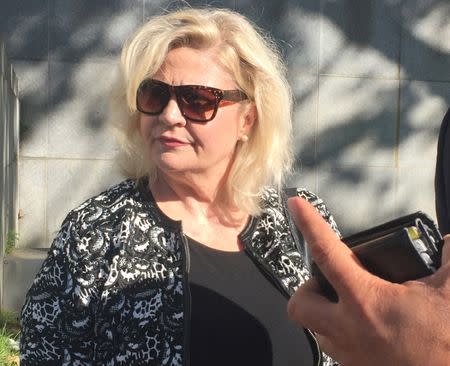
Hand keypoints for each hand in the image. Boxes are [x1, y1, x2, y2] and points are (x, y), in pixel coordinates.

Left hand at [287, 197, 449, 365]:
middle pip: (300, 303)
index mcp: (366, 301)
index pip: (327, 252)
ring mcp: (350, 355)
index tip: (295, 205)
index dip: (309, 224)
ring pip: (315, 329)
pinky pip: (335, 348)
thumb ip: (448, 258)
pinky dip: (341, 333)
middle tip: (332, 279)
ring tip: (349, 302)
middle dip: (310, 287)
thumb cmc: (449, 344)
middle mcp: (348, 330)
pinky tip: (366, 327)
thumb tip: (448, 242)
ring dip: (324, 312)